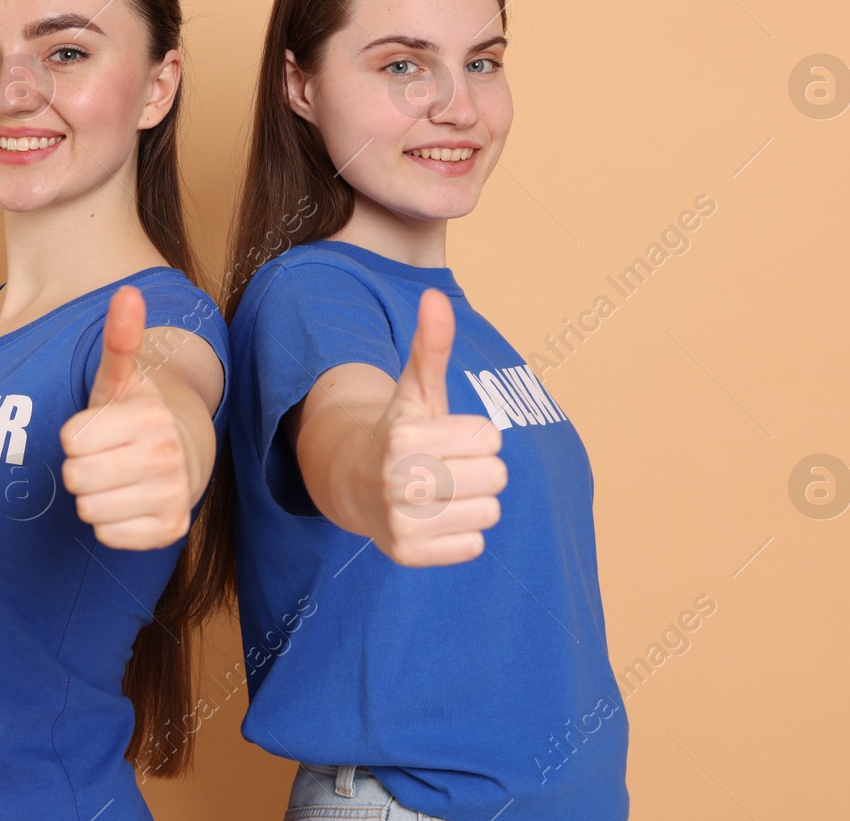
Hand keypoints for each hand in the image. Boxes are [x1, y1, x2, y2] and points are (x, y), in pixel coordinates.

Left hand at [60, 286, 193, 549]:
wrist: (182, 457)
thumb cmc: (136, 418)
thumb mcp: (121, 379)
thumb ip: (120, 339)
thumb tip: (127, 291)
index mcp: (151, 417)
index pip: (70, 440)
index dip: (76, 435)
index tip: (99, 430)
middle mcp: (167, 456)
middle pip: (76, 477)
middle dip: (81, 467)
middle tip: (105, 456)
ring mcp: (172, 496)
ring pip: (88, 509)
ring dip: (93, 497)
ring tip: (115, 479)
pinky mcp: (170, 531)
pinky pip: (108, 536)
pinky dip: (110, 524)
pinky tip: (127, 502)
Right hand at [360, 288, 506, 566]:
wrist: (352, 483)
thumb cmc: (399, 431)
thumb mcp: (416, 388)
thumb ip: (431, 345)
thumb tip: (435, 296)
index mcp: (405, 437)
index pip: (491, 439)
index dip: (476, 435)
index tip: (447, 437)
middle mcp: (399, 482)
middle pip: (496, 477)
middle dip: (479, 469)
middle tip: (447, 466)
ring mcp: (402, 522)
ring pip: (489, 512)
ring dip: (473, 502)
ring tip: (442, 492)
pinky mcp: (407, 554)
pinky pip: (473, 546)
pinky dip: (461, 534)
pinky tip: (435, 518)